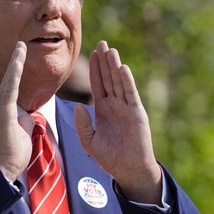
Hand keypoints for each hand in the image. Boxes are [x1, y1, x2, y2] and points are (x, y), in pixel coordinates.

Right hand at [0, 42, 34, 181]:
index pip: (12, 86)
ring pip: (9, 81)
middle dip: (15, 61)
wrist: (3, 168)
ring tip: (20, 48)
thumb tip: (27, 114)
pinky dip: (14, 76)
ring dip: (15, 64)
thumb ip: (24, 120)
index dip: (16, 71)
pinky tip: (18, 64)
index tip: (21, 56)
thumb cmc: (12, 153)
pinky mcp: (3, 113)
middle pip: (9, 79)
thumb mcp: (22, 132)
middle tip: (20, 44)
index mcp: (4, 110)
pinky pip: (10, 90)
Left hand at [74, 40, 161, 203]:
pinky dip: (126, 81)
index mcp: (102, 109)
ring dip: (114, 66)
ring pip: (118, 82)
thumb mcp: (89, 141)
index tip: (91, 54)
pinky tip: (122, 69)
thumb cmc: (108, 157)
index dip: (94, 69)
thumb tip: (78, 106)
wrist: (128, 170)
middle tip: (101, 43)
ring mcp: (126, 107)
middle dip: (104, 61)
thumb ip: (82, 124)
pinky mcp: (136, 113)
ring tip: (110, 50)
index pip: (97, 84)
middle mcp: (114, 105)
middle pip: (108, 78)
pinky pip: (130, 94)